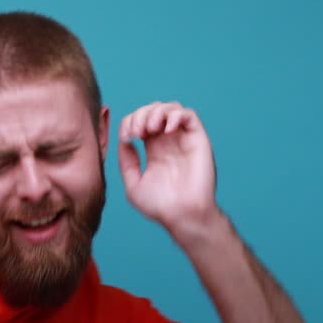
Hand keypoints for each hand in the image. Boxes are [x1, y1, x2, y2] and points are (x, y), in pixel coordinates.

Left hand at [117, 101, 218, 232]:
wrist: (182, 215)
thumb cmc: (160, 206)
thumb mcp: (133, 184)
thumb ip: (127, 162)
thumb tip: (125, 141)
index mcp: (154, 150)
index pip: (141, 122)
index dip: (130, 121)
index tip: (126, 136)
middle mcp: (169, 142)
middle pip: (154, 110)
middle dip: (141, 114)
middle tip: (137, 131)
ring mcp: (183, 140)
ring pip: (171, 108)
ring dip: (156, 112)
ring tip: (150, 129)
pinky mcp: (198, 140)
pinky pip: (189, 115)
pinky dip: (175, 115)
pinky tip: (165, 130)